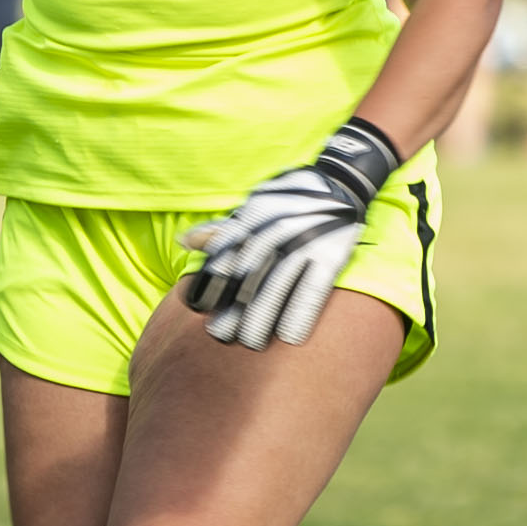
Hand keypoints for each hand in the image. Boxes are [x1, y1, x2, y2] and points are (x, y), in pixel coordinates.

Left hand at [181, 117, 400, 349]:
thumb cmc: (288, 202)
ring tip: (251, 342)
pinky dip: (301, 312)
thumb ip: (222, 229)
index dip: (212, 284)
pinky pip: (313, 288)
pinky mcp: (331, 255)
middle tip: (221, 335)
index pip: (226, 255)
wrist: (341, 183)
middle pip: (250, 275)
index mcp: (254, 217)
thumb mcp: (254, 207)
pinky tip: (289, 336)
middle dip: (235, 307)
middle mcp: (276, 229)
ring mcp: (305, 242)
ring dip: (263, 316)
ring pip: (278, 285)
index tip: (199, 309)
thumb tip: (185, 242)